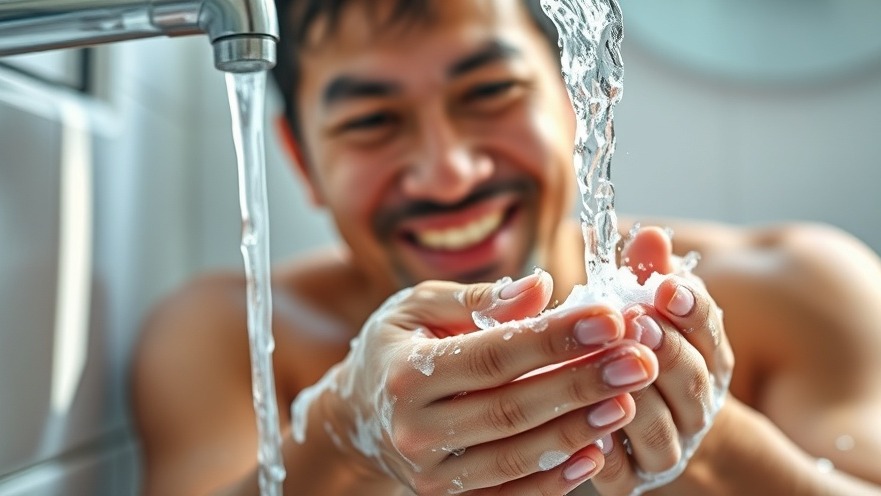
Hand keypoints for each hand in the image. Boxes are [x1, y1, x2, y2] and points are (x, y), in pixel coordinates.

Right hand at [293, 271, 659, 494]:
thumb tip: (541, 287)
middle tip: (638, 359)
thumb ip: (477, 300)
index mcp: (406, 373)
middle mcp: (415, 428)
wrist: (362, 411)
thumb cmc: (397, 346)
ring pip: (516, 455)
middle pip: (512, 408)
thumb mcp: (419, 307)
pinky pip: (510, 493)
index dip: (555, 338)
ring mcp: (432, 472)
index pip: (493, 355)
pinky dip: (556, 478)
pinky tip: (597, 448)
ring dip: (577, 429)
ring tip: (627, 400)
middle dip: (581, 383)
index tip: (610, 317)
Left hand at [590, 226, 734, 494]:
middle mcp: (695, 409)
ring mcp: (667, 450)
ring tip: (606, 369)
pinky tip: (580, 425)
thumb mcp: (654, 316)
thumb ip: (649, 276)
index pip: (710, 334)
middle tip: (636, 322)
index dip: (691, 310)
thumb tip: (647, 234)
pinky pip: (619, 472)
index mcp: (706, 362)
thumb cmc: (647, 362)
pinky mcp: (631, 482)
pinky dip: (601, 451)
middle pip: (693, 383)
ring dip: (634, 398)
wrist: (657, 442)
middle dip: (666, 350)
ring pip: (660, 430)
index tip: (665, 287)